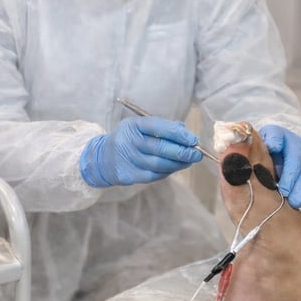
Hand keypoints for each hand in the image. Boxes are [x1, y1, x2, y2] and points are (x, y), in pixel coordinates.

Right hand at [80, 117, 202, 187]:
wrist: (103, 158)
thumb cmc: (130, 138)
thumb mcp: (141, 126)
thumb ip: (163, 127)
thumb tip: (185, 132)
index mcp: (134, 125)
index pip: (159, 127)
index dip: (179, 134)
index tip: (193, 140)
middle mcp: (130, 142)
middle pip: (161, 148)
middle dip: (182, 152)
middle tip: (196, 154)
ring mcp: (129, 160)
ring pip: (160, 164)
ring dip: (178, 164)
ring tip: (189, 161)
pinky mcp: (130, 175)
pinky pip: (155, 175)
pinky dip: (169, 171)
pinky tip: (175, 167)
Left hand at [258, 125, 300, 209]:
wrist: (277, 162)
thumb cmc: (261, 161)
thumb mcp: (253, 154)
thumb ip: (248, 151)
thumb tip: (250, 148)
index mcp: (278, 137)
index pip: (276, 135)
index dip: (275, 142)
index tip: (272, 149)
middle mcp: (298, 145)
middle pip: (299, 159)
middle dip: (294, 178)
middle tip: (285, 194)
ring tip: (298, 203)